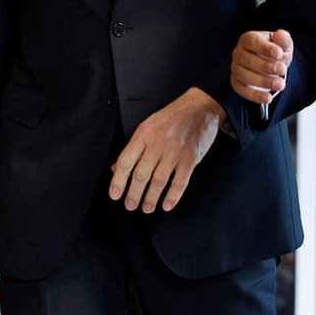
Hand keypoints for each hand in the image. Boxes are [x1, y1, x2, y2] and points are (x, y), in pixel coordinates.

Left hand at [109, 87, 223, 213]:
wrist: (200, 107)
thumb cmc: (174, 116)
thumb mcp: (149, 126)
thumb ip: (134, 147)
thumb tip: (118, 168)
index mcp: (144, 134)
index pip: (126, 161)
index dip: (118, 181)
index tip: (115, 195)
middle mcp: (158, 143)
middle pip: (141, 174)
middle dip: (134, 194)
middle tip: (130, 205)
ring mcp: (175, 151)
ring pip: (159, 180)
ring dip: (151, 197)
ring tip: (147, 207)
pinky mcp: (191, 157)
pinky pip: (180, 181)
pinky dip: (173, 196)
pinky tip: (167, 204)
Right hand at [231, 29, 292, 103]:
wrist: (270, 66)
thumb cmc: (275, 52)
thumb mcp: (283, 45)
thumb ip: (284, 40)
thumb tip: (282, 34)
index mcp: (248, 39)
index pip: (253, 41)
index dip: (266, 48)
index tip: (279, 53)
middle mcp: (239, 53)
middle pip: (248, 60)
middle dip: (266, 66)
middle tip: (282, 70)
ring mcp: (236, 68)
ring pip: (245, 76)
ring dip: (263, 82)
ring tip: (280, 84)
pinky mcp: (236, 82)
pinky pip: (242, 90)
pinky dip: (255, 95)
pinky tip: (268, 98)